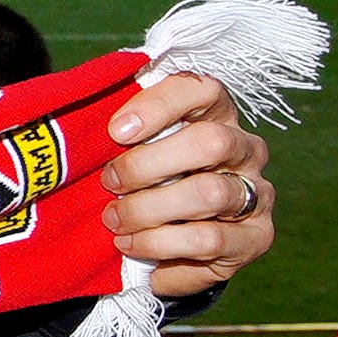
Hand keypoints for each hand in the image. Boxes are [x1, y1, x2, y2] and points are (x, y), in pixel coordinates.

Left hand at [102, 67, 276, 301]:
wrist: (173, 246)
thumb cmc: (147, 184)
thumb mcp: (134, 153)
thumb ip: (121, 135)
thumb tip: (79, 127)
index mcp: (216, 115)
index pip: (201, 89)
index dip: (159, 105)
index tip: (116, 131)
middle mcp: (246, 149)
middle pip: (210, 142)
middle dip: (148, 165)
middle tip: (110, 183)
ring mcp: (258, 193)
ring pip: (210, 193)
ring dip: (151, 210)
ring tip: (116, 223)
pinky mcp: (256, 238)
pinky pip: (209, 240)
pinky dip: (162, 247)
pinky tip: (133, 247)